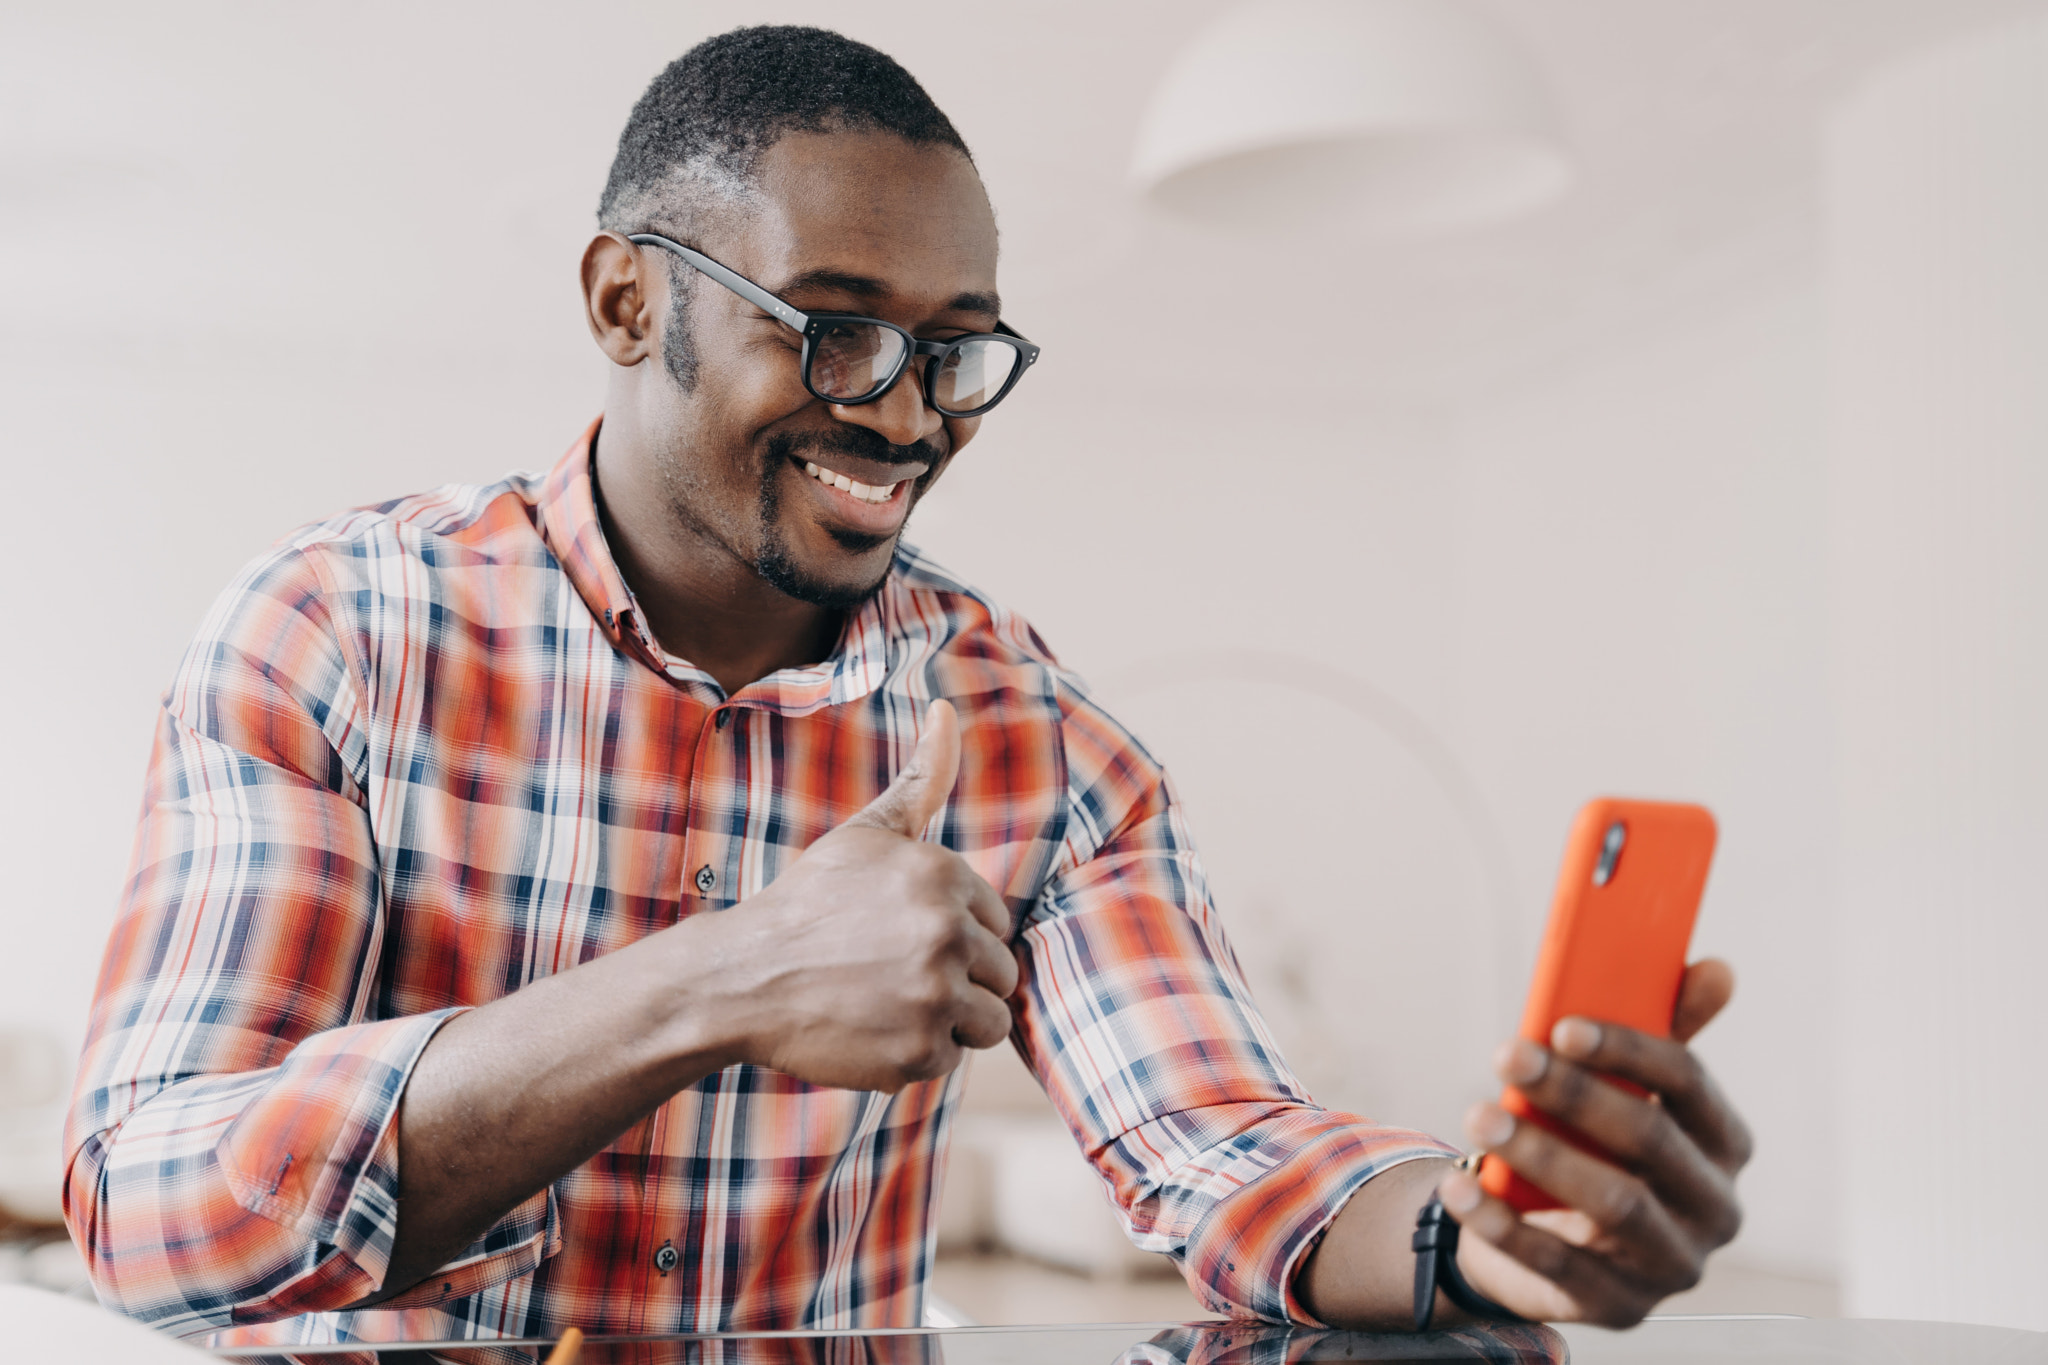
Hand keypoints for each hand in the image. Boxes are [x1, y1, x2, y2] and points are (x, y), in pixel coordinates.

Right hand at [712, 699, 1019, 1091]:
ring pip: (988, 1020)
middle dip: (955, 980)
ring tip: (890, 1005)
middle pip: (999, 974)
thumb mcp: (867, 833)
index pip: (995, 923)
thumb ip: (921, 778)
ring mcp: (936, 994)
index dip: (953, 936)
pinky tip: (873, 1031)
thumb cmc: (809, 904)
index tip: (901, 938)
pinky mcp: (921, 1049)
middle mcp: (948, 931)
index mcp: (945, 876)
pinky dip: (917, 1054)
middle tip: (892, 977)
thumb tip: (950, 711)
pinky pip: (953, 1059)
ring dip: (947, 1020)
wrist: (743, 978)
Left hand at [1440, 960, 1752, 1325]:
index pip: (1690, 1084)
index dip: (1628, 1049)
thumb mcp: (1623, 1090)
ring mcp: (1673, 1265)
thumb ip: (1659, 1031)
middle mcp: (1714, 1207)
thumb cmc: (1593, 1144)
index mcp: (1724, 1143)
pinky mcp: (1621, 1307)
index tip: (1560, 1025)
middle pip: (1650, 1141)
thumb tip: (1717, 968)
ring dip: (1541, 1154)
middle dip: (1574, 1094)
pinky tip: (1458, 1189)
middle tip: (1506, 1056)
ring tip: (1479, 1116)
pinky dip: (1504, 1225)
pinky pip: (1560, 1267)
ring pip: (1614, 1204)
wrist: (1557, 1241)